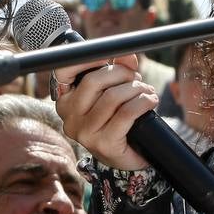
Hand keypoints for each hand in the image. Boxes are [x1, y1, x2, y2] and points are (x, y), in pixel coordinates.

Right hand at [52, 54, 156, 170]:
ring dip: (136, 89)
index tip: (107, 56)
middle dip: (121, 74)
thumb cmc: (118, 120)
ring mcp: (85, 133)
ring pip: (112, 97)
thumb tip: (126, 55)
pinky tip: (150, 102)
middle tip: (136, 79)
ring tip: (146, 92)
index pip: (63, 71)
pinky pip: (126, 114)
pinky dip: (143, 103)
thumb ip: (117, 69)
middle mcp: (70, 118)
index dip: (86, 59)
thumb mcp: (114, 91)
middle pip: (93, 81)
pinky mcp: (104, 144)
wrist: (129, 157)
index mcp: (65, 101)